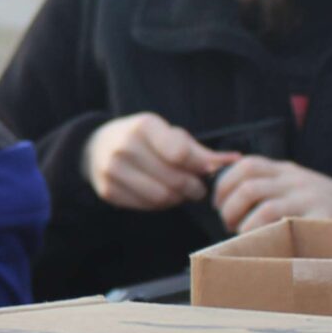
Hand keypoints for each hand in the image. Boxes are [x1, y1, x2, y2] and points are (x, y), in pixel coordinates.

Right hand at [80, 112, 238, 210]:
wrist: (97, 147)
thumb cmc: (145, 139)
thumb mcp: (169, 134)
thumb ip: (199, 150)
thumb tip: (234, 161)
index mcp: (143, 126)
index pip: (181, 153)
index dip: (200, 167)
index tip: (207, 172)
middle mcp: (124, 146)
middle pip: (173, 179)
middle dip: (193, 188)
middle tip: (198, 189)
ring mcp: (112, 170)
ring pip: (161, 197)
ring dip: (178, 199)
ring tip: (180, 193)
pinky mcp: (107, 190)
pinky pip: (146, 206)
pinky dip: (160, 205)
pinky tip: (161, 195)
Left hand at [212, 156, 331, 232]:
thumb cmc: (320, 203)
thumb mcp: (294, 185)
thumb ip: (266, 187)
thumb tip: (223, 202)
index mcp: (286, 170)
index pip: (247, 165)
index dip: (224, 185)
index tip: (218, 205)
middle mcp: (297, 181)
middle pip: (249, 187)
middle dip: (230, 210)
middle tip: (229, 226)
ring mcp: (312, 200)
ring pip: (266, 209)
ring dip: (246, 228)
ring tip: (245, 239)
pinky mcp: (325, 221)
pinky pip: (291, 230)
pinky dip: (272, 240)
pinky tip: (269, 248)